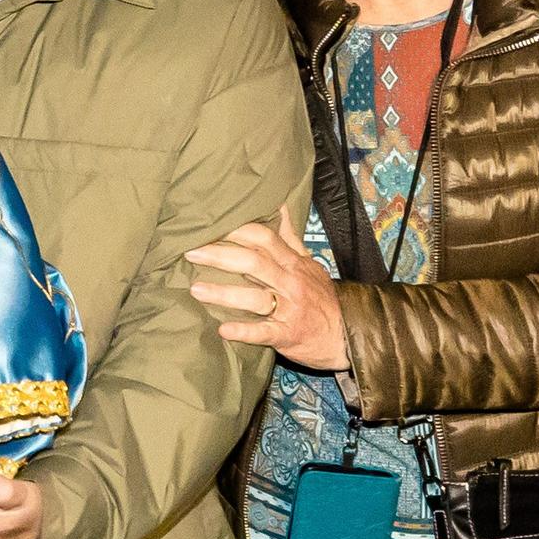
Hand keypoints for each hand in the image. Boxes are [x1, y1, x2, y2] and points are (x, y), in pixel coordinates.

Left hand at [186, 219, 348, 370]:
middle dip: (221, 255)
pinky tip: (224, 330)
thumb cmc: (320, 297)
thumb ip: (289, 236)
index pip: (264, 238)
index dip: (236, 229)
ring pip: (256, 298)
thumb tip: (278, 203)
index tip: (208, 224)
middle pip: (254, 263)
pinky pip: (266, 332)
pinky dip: (245, 332)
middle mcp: (291, 282)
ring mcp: (290, 309)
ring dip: (225, 294)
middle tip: (190, 252)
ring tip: (195, 289)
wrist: (349, 334)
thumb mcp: (308, 263)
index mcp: (292, 263)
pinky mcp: (288, 335)